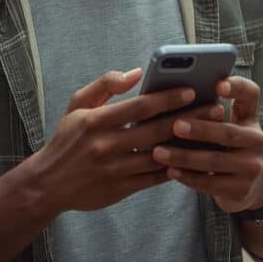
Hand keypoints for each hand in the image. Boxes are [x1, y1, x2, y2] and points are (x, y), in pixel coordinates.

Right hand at [24, 69, 224, 214]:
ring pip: (160, 155)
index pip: (139, 107)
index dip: (167, 98)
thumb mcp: (77, 105)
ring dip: (188, 144)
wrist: (47, 184)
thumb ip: (105, 85)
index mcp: (95, 121)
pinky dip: (175, 168)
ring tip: (212, 132)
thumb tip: (136, 72)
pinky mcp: (120, 189)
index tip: (192, 89)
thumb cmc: (67, 139)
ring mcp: (114, 169)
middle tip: (215, 109)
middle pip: (156, 131)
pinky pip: (154, 178)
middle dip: (189, 118)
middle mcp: (106, 146)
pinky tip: (194, 158)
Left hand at [151, 76, 262, 213]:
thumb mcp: (230, 127)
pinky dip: (188, 177)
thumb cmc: (228, 148)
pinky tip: (170, 171)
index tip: (218, 85)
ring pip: (214, 161)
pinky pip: (210, 183)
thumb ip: (212, 113)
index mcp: (251, 118)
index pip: (250, 94)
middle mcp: (257, 140)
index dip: (237, 87)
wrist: (252, 186)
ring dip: (184, 157)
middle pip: (228, 133)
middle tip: (175, 125)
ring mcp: (252, 167)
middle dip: (200, 130)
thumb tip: (175, 97)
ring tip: (159, 152)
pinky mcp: (241, 190)